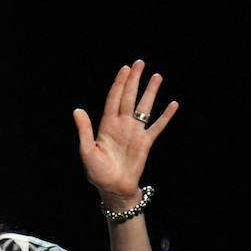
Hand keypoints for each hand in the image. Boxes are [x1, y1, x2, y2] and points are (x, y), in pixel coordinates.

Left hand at [72, 59, 177, 210]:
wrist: (113, 188)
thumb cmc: (97, 172)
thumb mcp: (86, 151)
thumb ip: (84, 130)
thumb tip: (77, 110)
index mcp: (106, 125)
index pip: (114, 99)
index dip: (119, 83)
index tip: (125, 68)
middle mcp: (122, 124)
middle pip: (129, 97)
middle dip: (134, 80)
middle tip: (140, 63)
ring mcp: (135, 132)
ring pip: (144, 107)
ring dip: (150, 92)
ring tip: (157, 76)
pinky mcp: (146, 142)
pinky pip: (157, 126)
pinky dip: (165, 116)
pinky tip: (173, 104)